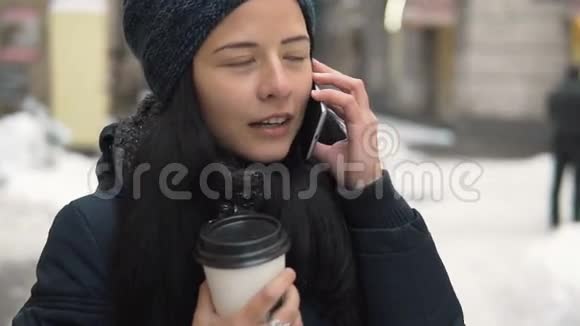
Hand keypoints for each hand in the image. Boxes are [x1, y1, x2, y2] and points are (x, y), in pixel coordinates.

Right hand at [192, 268, 302, 325]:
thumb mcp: (202, 321)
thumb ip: (206, 298)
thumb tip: (210, 279)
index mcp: (243, 321)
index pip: (267, 297)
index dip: (281, 282)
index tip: (288, 272)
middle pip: (289, 311)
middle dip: (294, 294)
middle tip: (289, 286)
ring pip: (294, 324)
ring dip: (296, 311)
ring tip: (290, 302)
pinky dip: (295, 325)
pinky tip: (290, 321)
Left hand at [310, 59, 382, 189]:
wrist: (362, 186)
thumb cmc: (350, 170)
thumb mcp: (328, 152)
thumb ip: (318, 142)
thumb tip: (302, 137)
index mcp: (358, 119)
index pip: (346, 92)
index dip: (330, 81)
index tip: (313, 73)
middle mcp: (365, 115)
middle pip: (351, 83)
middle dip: (331, 72)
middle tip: (312, 64)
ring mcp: (366, 119)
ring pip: (354, 87)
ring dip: (333, 78)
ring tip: (313, 75)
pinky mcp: (363, 126)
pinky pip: (349, 103)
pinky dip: (332, 95)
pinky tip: (316, 94)